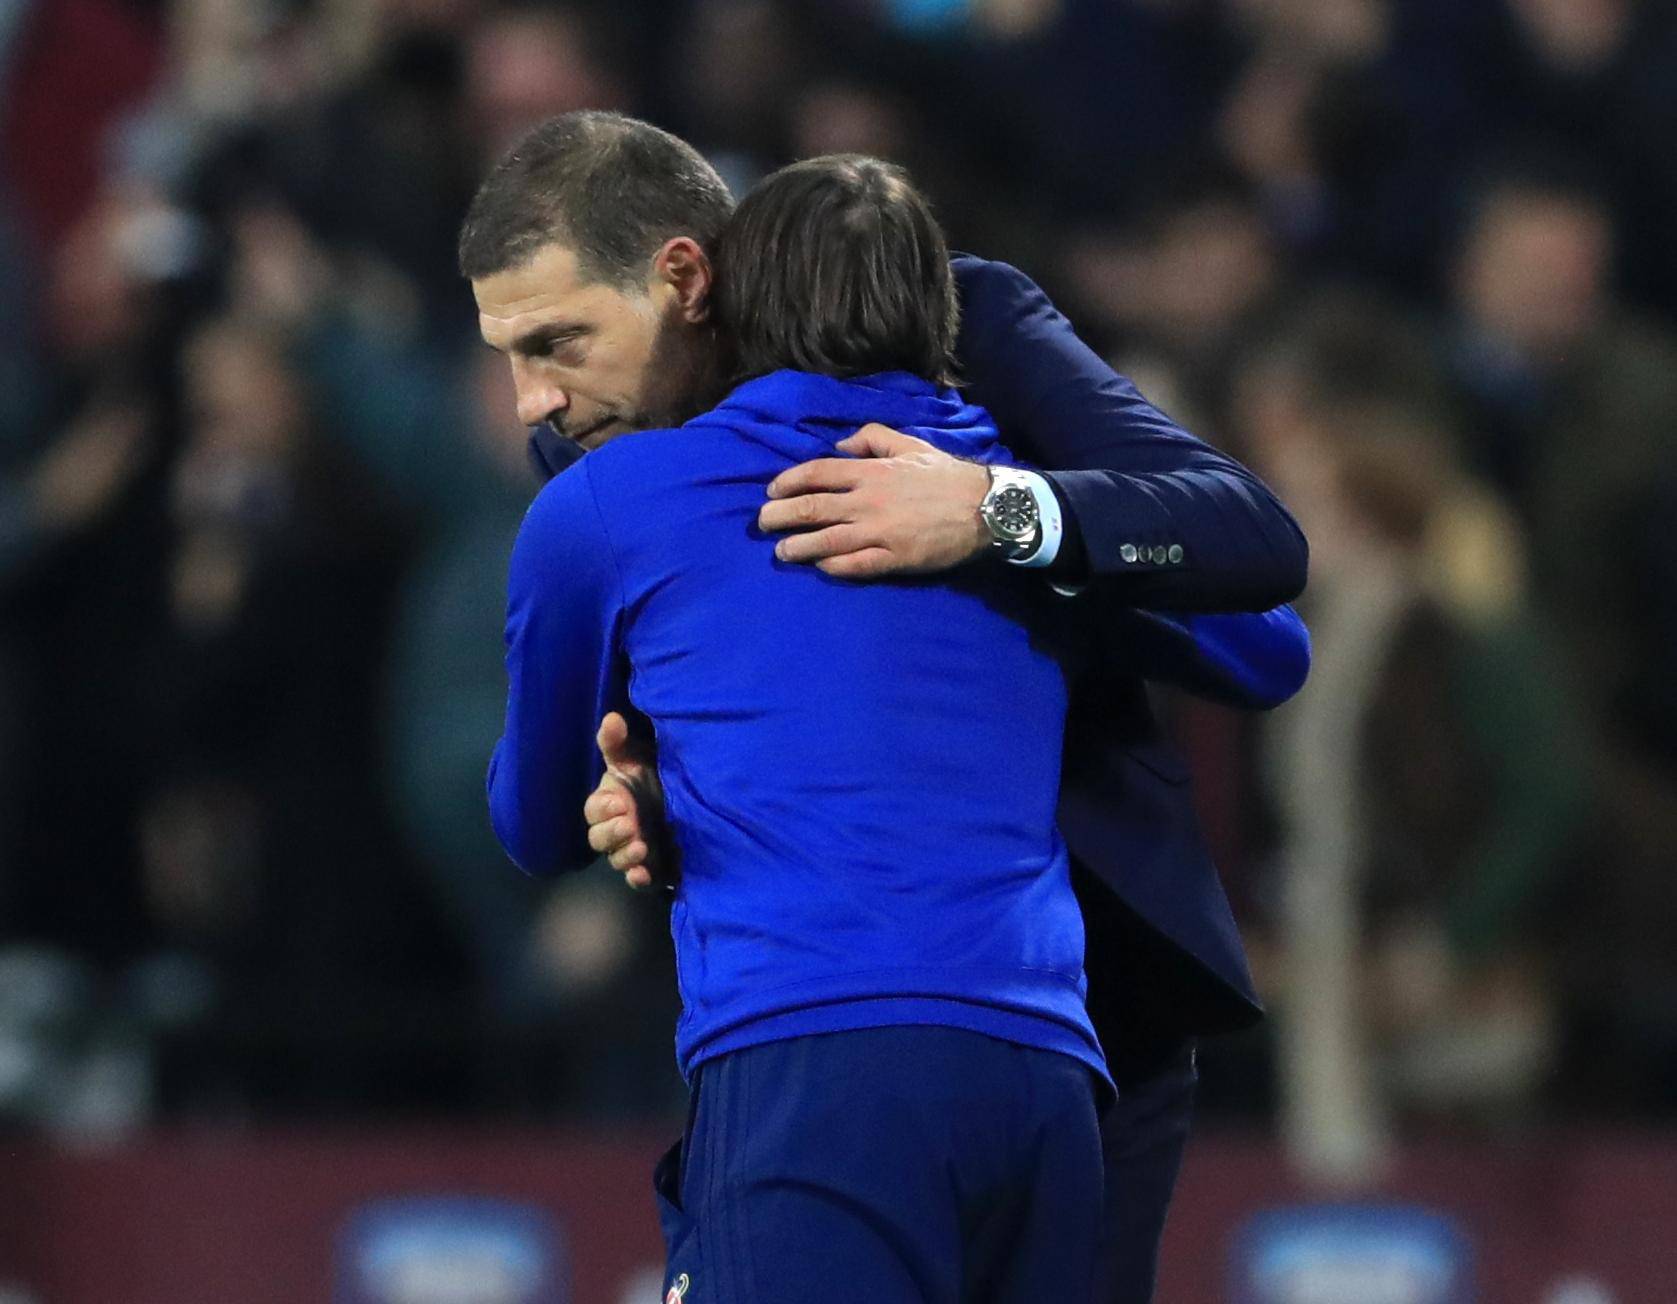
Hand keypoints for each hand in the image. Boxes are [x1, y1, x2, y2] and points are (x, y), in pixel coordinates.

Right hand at [583, 712, 672, 889]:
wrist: (697, 796)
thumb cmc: (659, 773)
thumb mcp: (639, 756)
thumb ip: (619, 742)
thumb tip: (611, 718)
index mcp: (610, 802)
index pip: (593, 810)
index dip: (602, 809)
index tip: (620, 802)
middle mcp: (618, 829)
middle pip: (599, 839)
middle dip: (612, 833)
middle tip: (630, 824)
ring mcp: (634, 850)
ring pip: (617, 860)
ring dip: (625, 857)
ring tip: (642, 848)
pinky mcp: (654, 868)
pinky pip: (639, 881)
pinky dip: (639, 880)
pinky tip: (646, 875)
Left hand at [757, 423, 990, 578]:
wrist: (984, 507)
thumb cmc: (945, 475)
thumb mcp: (909, 444)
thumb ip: (871, 440)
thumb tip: (839, 447)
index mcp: (870, 472)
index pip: (816, 474)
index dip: (788, 483)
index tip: (771, 492)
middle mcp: (868, 501)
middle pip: (811, 508)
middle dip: (780, 517)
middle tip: (763, 523)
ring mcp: (879, 532)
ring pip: (825, 541)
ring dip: (797, 547)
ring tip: (781, 552)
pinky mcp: (894, 558)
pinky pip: (854, 565)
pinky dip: (832, 566)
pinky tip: (819, 567)